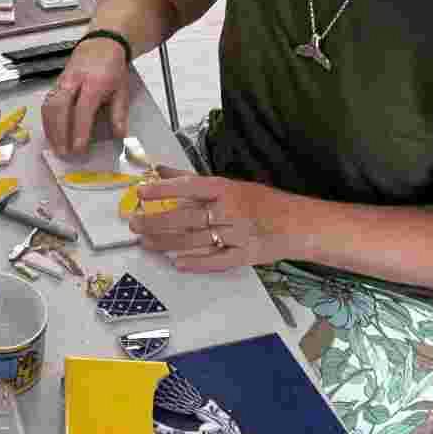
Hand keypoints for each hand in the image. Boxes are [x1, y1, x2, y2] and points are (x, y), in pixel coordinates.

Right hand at [41, 39, 130, 157]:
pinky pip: (47, 102)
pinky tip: (51, 134)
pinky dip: (46, 120)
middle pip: (60, 107)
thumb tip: (120, 136)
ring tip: (56, 147)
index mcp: (94, 82)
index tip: (78, 148)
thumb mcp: (122, 90)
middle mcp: (74, 80)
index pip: (83, 109)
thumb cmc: (112, 68)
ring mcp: (62, 80)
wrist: (102, 43)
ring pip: (49, 104)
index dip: (79, 130)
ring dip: (50, 128)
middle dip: (59, 132)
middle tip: (64, 152)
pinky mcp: (55, 82)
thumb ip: (119, 114)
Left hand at [131, 171, 288, 271]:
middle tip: (134, 223)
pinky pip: (217, 261)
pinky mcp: (245, 256)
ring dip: (167, 243)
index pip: (190, 187)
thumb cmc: (261, 201)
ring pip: (196, 240)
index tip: (141, 192)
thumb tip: (159, 170)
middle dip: (157, 221)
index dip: (164, 189)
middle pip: (188, 217)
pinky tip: (177, 263)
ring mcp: (238, 235)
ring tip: (146, 242)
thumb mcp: (229, 184)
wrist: (298, 224)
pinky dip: (197, 263)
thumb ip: (191, 179)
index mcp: (226, 189)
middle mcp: (231, 210)